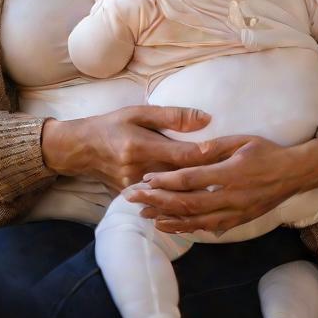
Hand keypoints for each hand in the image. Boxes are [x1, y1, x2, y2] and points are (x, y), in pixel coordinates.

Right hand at [40, 105, 214, 193]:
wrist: (81, 149)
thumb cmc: (112, 125)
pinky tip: (199, 205)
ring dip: (196, 195)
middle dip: (208, 179)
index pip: (182, 155)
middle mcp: (138, 170)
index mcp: (141, 146)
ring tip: (224, 195)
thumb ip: (172, 116)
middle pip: (180, 179)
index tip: (230, 156)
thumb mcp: (139, 112)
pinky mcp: (130, 196)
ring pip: (172, 195)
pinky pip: (159, 201)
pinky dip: (178, 202)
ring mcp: (133, 187)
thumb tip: (205, 119)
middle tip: (237, 180)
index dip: (207, 156)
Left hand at [122, 135, 317, 233]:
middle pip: (187, 204)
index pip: (191, 179)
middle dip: (157, 201)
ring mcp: (235, 213)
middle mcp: (231, 197)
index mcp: (230, 173)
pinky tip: (170, 226)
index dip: (166, 180)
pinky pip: (208, 228)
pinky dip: (187, 228)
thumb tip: (194, 149)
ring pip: (195, 221)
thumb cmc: (267, 152)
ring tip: (145, 216)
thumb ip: (216, 146)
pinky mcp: (238, 221)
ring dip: (168, 219)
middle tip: (134, 199)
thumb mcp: (243, 141)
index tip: (145, 178)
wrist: (294, 174)